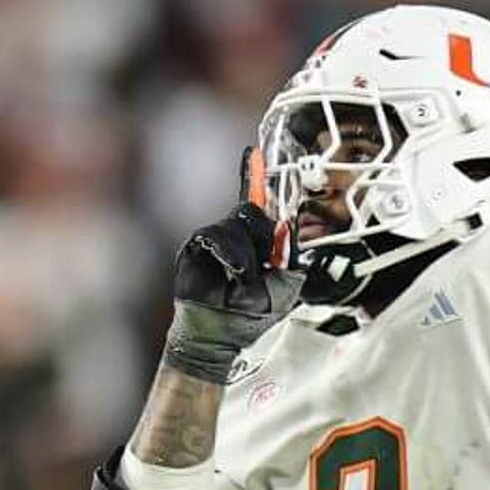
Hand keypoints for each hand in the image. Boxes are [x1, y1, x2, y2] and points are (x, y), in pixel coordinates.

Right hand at [161, 148, 302, 384]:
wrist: (218, 335)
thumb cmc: (250, 316)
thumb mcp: (285, 288)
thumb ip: (291, 257)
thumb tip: (286, 226)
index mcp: (259, 243)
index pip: (260, 204)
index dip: (255, 178)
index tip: (253, 154)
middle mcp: (237, 235)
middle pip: (254, 212)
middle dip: (264, 241)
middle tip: (262, 270)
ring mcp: (216, 237)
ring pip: (238, 223)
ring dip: (248, 256)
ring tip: (242, 282)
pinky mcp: (198, 244)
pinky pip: (218, 235)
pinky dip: (232, 256)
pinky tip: (233, 274)